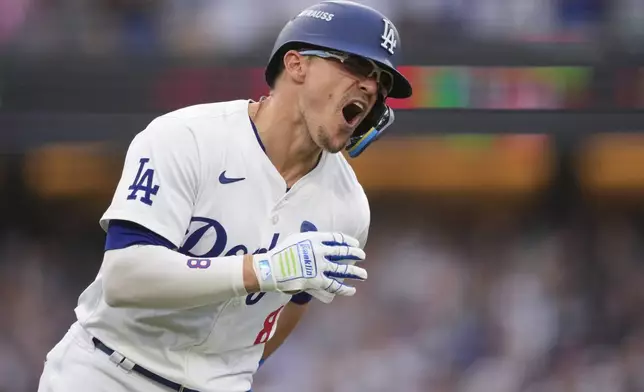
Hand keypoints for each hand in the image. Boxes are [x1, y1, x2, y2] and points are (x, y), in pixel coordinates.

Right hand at [252, 232, 366, 301]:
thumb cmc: (281, 253)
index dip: (348, 241)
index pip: (337, 238)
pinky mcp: (317, 281)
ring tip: (364, 275)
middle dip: (355, 254)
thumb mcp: (296, 239)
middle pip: (343, 252)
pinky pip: (334, 285)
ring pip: (343, 269)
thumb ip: (310, 239)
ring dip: (355, 272)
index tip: (355, 244)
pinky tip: (351, 290)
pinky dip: (344, 288)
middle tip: (362, 256)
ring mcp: (320, 267)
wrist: (271, 269)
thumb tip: (320, 240)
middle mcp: (320, 251)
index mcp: (315, 238)